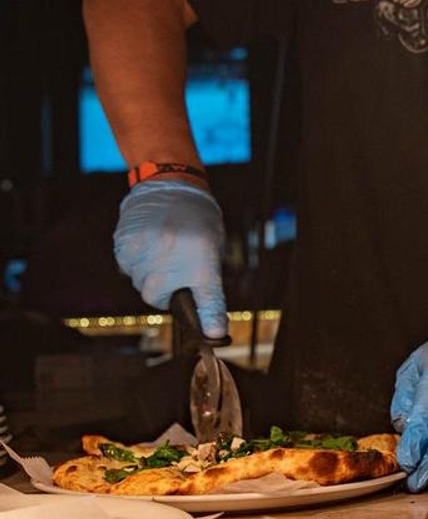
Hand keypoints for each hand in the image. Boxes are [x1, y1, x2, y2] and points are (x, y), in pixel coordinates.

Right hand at [114, 179, 227, 337]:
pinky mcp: (124, 246)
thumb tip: (203, 311)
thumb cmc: (198, 220)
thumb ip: (206, 280)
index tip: (212, 334)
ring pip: (140, 282)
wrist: (171, 184)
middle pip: (157, 297)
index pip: (208, 299)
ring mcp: (145, 254)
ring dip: (149, 273)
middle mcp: (172, 261)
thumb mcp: (213, 248)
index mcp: (202, 262)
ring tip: (163, 247)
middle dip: (165, 289)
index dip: (210, 319)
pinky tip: (148, 241)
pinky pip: (127, 267)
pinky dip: (136, 260)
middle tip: (174, 268)